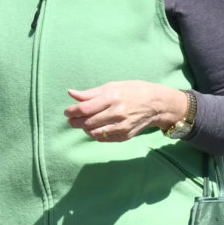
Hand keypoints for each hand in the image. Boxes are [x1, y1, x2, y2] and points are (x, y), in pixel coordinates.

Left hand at [63, 81, 188, 142]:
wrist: (157, 104)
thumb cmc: (133, 91)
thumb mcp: (113, 86)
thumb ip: (90, 93)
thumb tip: (71, 93)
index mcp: (112, 97)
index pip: (85, 108)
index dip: (72, 111)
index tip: (67, 112)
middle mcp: (116, 112)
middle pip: (87, 122)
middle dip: (75, 122)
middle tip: (71, 120)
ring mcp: (121, 126)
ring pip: (94, 132)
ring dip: (84, 129)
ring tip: (83, 124)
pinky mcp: (125, 135)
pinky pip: (104, 138)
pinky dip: (96, 134)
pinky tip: (95, 128)